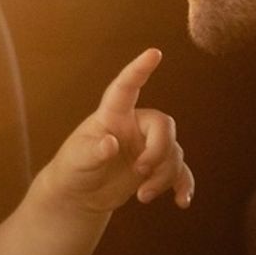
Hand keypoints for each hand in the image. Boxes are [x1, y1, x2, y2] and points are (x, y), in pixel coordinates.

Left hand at [36, 47, 193, 211]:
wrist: (79, 195)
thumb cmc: (73, 170)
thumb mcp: (77, 162)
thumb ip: (93, 152)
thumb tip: (110, 143)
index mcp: (111, 116)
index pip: (126, 89)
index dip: (139, 70)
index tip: (154, 53)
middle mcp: (134, 126)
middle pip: (164, 125)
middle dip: (159, 151)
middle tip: (141, 171)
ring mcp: (147, 145)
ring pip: (174, 152)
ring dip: (164, 176)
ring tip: (142, 197)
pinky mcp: (155, 167)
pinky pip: (179, 171)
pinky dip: (182, 185)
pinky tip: (182, 201)